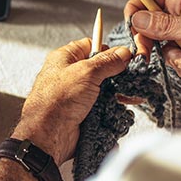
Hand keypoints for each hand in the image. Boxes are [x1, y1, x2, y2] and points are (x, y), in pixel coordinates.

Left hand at [14, 39, 132, 163]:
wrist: (48, 135)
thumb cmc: (56, 101)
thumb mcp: (85, 73)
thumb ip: (107, 61)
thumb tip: (123, 53)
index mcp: (64, 59)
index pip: (89, 45)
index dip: (107, 49)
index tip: (124, 55)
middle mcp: (69, 75)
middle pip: (99, 68)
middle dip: (117, 72)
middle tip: (132, 75)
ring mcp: (76, 94)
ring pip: (103, 87)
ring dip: (118, 90)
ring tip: (132, 92)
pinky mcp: (82, 111)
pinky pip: (102, 104)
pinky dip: (114, 104)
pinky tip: (125, 105)